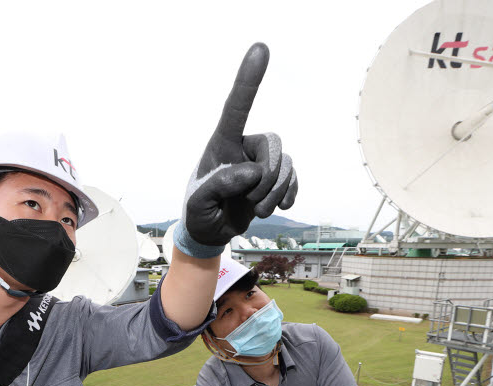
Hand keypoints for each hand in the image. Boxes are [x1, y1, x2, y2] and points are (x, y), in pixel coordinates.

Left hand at [174, 42, 298, 257]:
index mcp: (221, 144)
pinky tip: (276, 207)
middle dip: (268, 177)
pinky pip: (294, 178)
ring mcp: (261, 162)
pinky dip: (288, 194)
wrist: (212, 231)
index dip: (248, 80)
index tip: (261, 48)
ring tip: (256, 209)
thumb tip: (249, 172)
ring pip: (286, 165)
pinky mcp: (274, 179)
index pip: (236, 108)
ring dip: (275, 193)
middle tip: (249, 200)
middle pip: (273, 144)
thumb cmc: (199, 212)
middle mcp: (243, 147)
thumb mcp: (198, 204)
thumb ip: (218, 185)